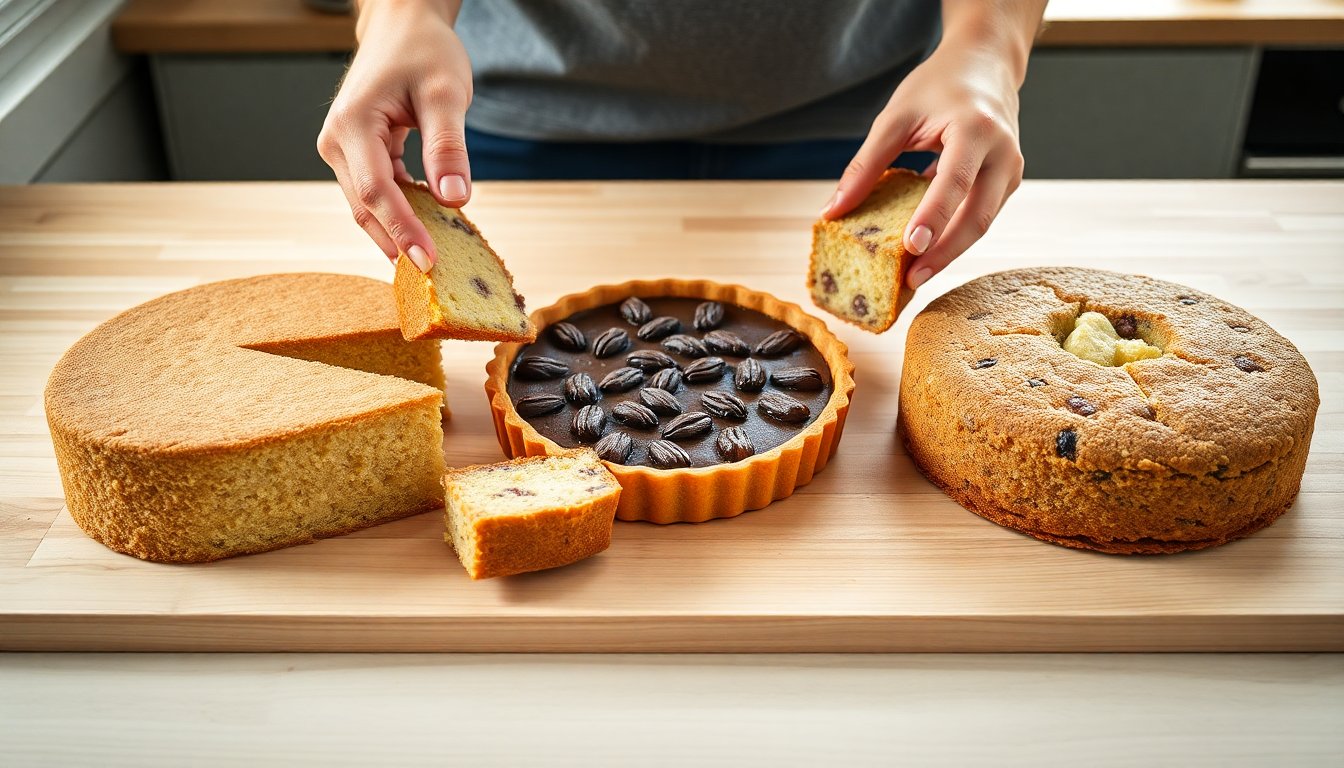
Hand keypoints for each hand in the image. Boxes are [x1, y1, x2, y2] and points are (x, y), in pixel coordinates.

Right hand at [317, 0, 469, 270]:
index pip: (376, 190)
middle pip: (365, 206)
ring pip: (367, 206)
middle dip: (398, 242)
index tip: (428, 262)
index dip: (402, 230)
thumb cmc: (424, 51)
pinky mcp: (354, 155)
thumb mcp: (446, 93)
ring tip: (431, 261)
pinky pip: (375, 193)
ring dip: (397, 233)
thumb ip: (448, 147)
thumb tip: (456, 201)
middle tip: (432, 276)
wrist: (402, 28)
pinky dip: (400, 214)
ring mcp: (341, 150)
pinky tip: (426, 232)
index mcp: (353, 124)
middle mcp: (336, 141)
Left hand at [822, 30, 1028, 289]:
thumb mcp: (895, 117)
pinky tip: (927, 255)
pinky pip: (980, 217)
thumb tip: (832, 211)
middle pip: (977, 216)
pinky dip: (954, 237)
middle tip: (911, 280)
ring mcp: (1010, 171)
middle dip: (944, 253)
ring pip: (982, 224)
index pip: (954, 181)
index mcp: (976, 129)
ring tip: (914, 277)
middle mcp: (1004, 153)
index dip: (934, 216)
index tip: (911, 247)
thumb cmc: (938, 86)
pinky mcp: (1006, 183)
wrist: (986, 65)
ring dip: (949, 252)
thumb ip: (865, 165)